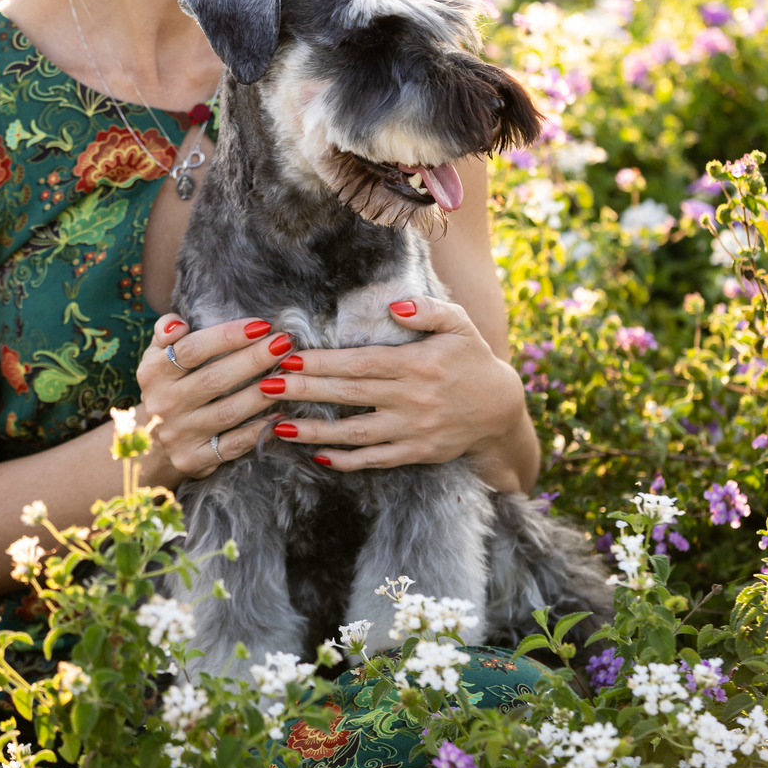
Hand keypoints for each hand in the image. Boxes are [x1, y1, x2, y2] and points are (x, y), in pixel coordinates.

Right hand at [135, 315, 291, 483]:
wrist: (152, 441)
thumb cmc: (167, 385)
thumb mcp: (157, 354)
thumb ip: (166, 330)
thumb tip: (178, 324)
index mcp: (154, 373)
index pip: (192, 349)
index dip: (228, 336)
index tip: (262, 325)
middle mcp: (164, 404)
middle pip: (215, 379)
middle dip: (254, 359)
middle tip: (284, 343)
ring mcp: (179, 434)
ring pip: (228, 412)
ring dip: (262, 393)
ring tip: (289, 375)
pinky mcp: (193, 459)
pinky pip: (232, 445)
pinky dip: (258, 431)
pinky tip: (281, 415)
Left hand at [253, 296, 535, 488]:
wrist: (500, 409)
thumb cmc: (471, 358)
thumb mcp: (458, 324)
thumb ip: (427, 310)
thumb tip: (395, 306)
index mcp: (417, 364)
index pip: (360, 364)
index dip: (322, 363)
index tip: (288, 358)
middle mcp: (412, 398)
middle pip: (349, 395)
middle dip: (305, 392)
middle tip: (267, 387)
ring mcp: (413, 429)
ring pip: (356, 434)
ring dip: (316, 432)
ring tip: (279, 427)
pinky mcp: (416, 452)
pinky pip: (376, 459)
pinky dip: (347, 460)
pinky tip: (318, 456)